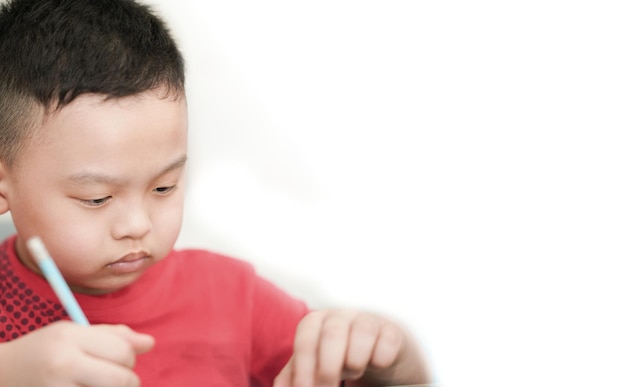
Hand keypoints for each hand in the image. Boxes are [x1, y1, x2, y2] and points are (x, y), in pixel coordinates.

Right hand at [0, 321, 153, 386]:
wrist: (3, 374)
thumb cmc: (45, 350)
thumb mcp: (74, 332)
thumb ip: (114, 335)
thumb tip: (150, 343)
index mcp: (71, 337)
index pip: (123, 350)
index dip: (130, 356)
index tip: (122, 358)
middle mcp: (64, 363)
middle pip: (122, 379)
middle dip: (128, 380)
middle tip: (116, 377)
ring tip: (100, 383)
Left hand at [273, 309, 429, 386]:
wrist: (377, 349)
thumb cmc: (337, 357)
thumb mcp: (313, 364)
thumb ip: (293, 375)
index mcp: (316, 323)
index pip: (306, 339)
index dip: (303, 366)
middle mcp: (341, 317)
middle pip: (332, 333)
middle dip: (328, 367)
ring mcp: (368, 320)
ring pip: (362, 331)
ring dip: (356, 359)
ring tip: (355, 372)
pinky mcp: (392, 332)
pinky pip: (388, 340)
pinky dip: (381, 357)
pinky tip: (377, 364)